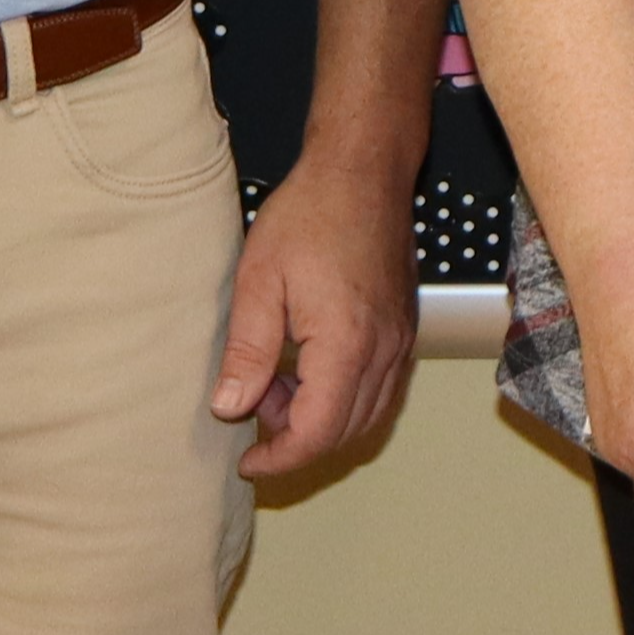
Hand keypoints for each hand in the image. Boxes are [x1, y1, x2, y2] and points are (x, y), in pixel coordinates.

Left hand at [216, 157, 420, 480]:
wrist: (364, 172)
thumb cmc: (310, 214)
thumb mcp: (259, 280)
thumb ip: (247, 351)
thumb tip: (229, 408)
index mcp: (346, 344)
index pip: (318, 432)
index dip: (280, 459)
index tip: (247, 462)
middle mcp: (384, 350)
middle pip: (347, 432)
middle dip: (297, 438)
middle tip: (252, 407)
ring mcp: (401, 341)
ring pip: (369, 415)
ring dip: (321, 419)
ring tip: (275, 383)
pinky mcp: (404, 329)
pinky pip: (381, 388)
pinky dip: (344, 398)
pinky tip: (309, 367)